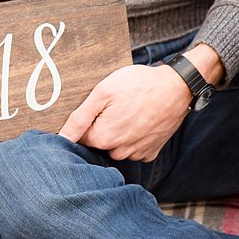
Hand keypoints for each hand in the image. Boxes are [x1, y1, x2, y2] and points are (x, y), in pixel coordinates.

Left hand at [57, 63, 190, 161]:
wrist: (177, 87)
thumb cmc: (139, 84)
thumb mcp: (103, 92)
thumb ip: (79, 117)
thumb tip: (61, 137)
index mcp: (103, 138)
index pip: (80, 137)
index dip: (86, 121)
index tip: (97, 108)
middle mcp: (119, 151)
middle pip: (99, 142)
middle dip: (102, 126)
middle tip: (116, 106)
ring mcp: (137, 153)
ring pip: (117, 146)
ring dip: (119, 133)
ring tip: (130, 111)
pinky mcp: (151, 152)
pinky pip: (135, 148)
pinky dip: (135, 137)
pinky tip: (141, 120)